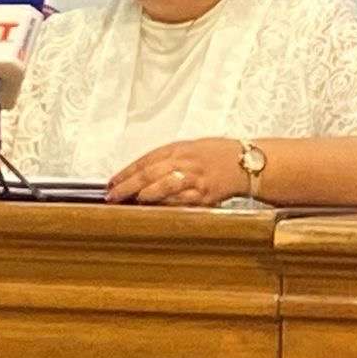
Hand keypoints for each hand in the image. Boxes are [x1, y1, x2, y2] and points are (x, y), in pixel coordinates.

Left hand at [106, 137, 245, 205]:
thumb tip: (141, 172)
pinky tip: (154, 209)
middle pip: (150, 173)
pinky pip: (181, 201)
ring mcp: (195, 179)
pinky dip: (166, 205)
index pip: (146, 160)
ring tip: (131, 200)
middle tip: (113, 194)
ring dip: (144, 195)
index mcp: (179, 149)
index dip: (126, 171)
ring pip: (164, 186)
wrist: (245, 162)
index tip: (112, 182)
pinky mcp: (204, 195)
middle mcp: (185, 162)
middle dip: (128, 185)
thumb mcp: (189, 148)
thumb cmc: (217, 154)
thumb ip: (166, 158)